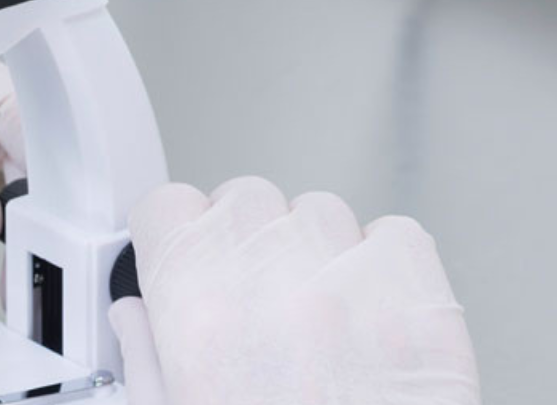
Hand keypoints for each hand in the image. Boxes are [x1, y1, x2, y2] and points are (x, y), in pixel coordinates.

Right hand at [109, 177, 479, 404]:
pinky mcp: (422, 306)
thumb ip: (147, 358)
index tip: (180, 248)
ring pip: (319, 209)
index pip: (167, 207)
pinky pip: (397, 235)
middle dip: (242, 237)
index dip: (171, 232)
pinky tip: (368, 308)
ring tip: (315, 307)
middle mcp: (271, 290)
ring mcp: (352, 293)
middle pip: (243, 199)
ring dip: (312, 246)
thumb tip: (135, 318)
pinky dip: (382, 261)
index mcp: (197, 316)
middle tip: (250, 290)